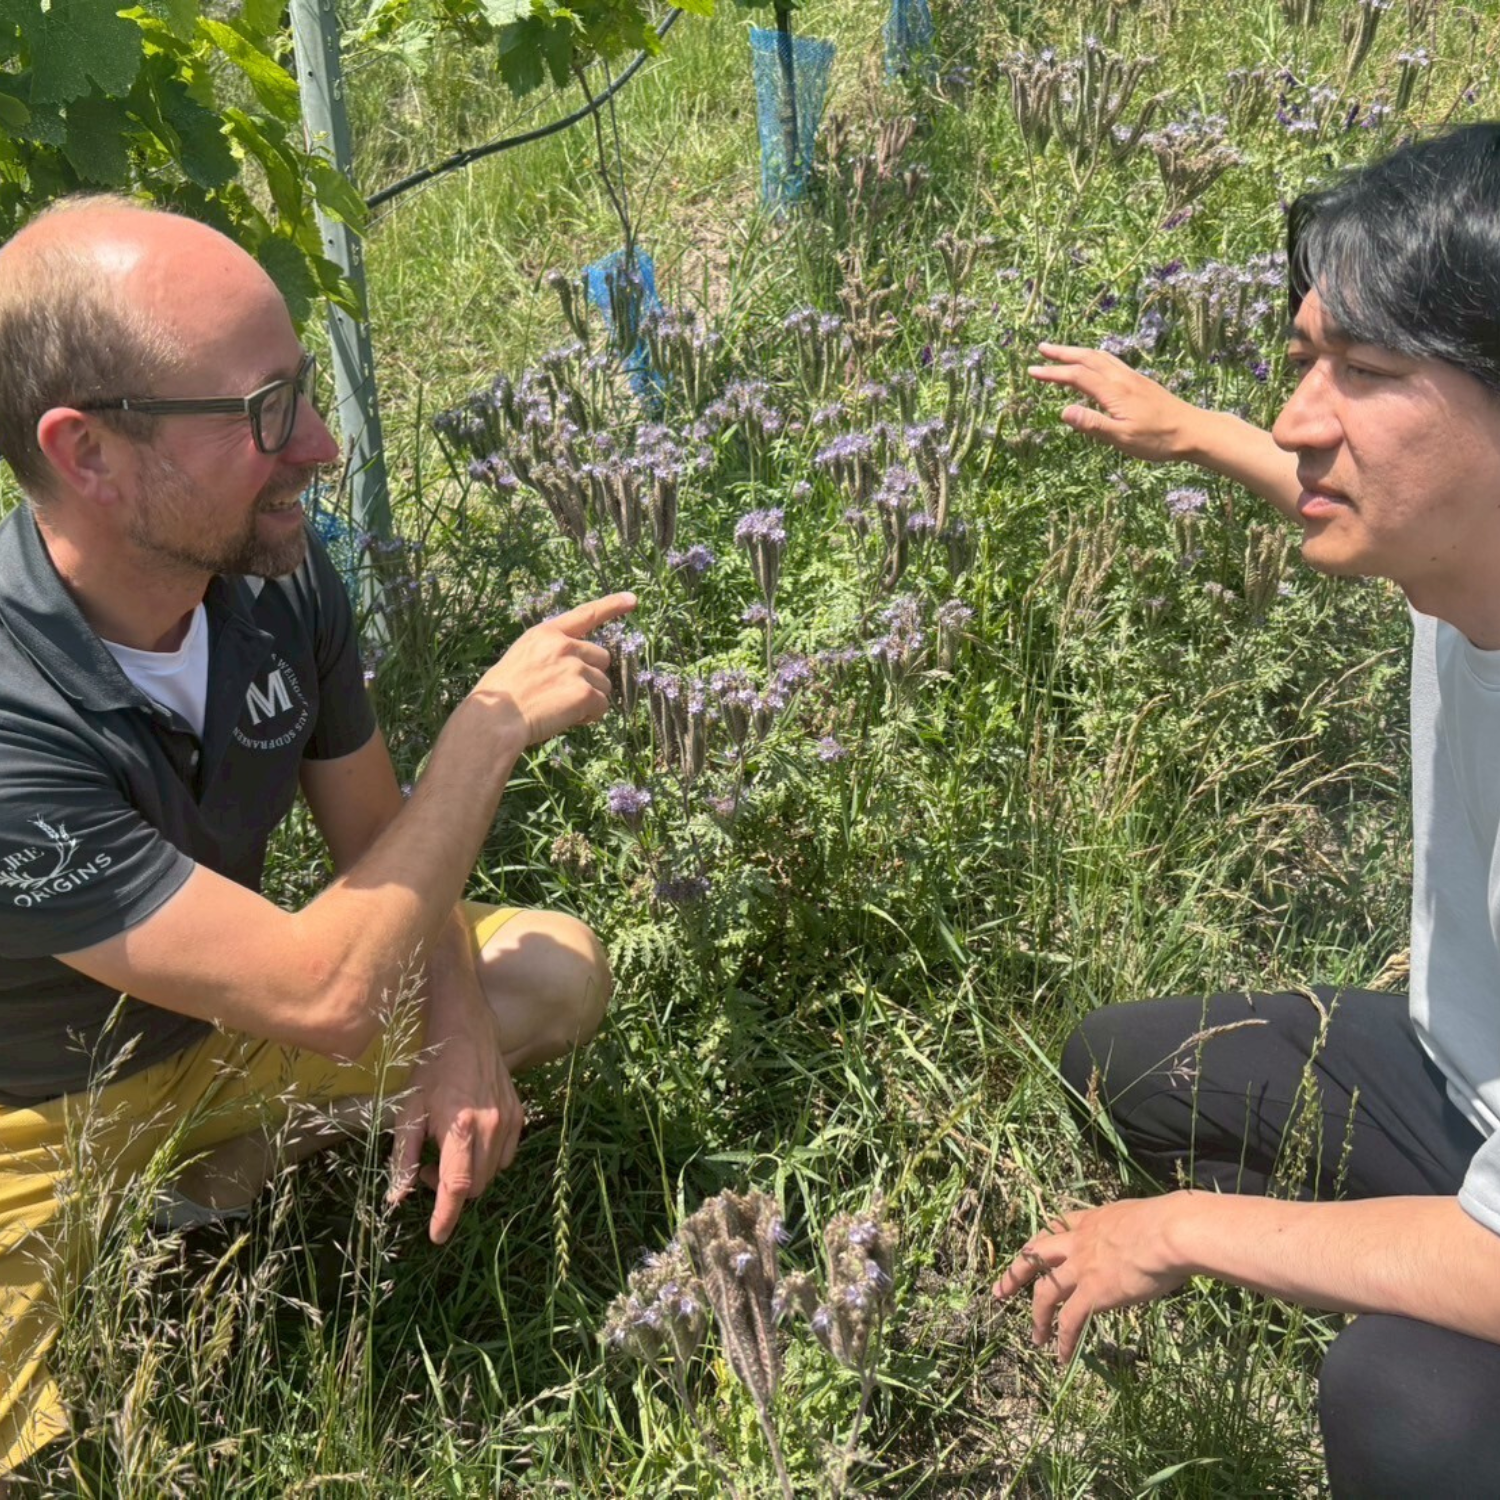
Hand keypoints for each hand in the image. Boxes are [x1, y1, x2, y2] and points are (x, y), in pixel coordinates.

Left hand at [387, 967, 523, 1244]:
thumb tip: (397, 1199)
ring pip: (492, 1174)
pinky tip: (470, 1141)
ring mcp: (509, 1121)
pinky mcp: (519, 1115)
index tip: (437, 1237)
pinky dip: (487, 1161)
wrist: (466, 1030)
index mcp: (459, 1126)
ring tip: (447, 1153)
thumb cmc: (431, 1070)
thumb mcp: (408, 1112)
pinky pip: (505, 1156)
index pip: (456, 1186)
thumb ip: (403, 1158)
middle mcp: (489, 1126)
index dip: (447, 1216)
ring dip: (470, 1177)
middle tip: (427, 1169)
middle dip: (450, 1192)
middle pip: (475, 1187)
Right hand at [473, 592, 636, 745]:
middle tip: (565, 694)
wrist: (495, 718)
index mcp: (546, 634)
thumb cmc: (501, 696)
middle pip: (602, 658)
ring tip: (560, 708)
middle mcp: (564, 645)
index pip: (585, 614)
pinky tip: (566, 719)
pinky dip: (590, 716)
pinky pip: (602, 706)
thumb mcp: (521, 659)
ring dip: (590, 699)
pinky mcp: (584, 692)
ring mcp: (576, 667)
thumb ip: (549, 655)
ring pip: (603, 685)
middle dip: (591, 677)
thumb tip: (575, 667)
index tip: (631, 599)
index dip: (612, 605)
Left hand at [992, 1195, 1193, 1362]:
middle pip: (1035, 1256)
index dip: (1045, 1240)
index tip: (1035, 1249)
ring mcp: (1081, 1268)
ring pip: (1045, 1292)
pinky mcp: (1092, 1293)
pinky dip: (1063, 1340)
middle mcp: (1079, 1242)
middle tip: (1001, 1291)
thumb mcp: (1144, 1218)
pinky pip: (1069, 1321)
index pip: (1058, 1226)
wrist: (1167, 1234)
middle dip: (1015, 1274)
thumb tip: (1152, 1240)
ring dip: (1038, 1316)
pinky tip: (1061, 1355)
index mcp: (1092, 1221)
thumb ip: (1136, 1230)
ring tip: (1035, 1338)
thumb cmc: (1169, 1224)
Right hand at [1030, 343, 1198, 463]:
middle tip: (1041, 348)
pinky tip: (1095, 364)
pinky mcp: (1140, 382)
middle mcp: (1122, 378)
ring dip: (1078, 352)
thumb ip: (1092, 424)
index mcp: (1114, 391)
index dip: (1053, 373)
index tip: (1032, 371)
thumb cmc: (1158, 439)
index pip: (1077, 376)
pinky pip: (1111, 362)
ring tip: (1062, 351)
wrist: (1193, 430)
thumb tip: (1063, 411)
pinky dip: (1095, 358)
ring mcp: (1133, 378)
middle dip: (1063, 353)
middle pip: (1088, 358)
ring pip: (1101, 357)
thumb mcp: (1122, 437)